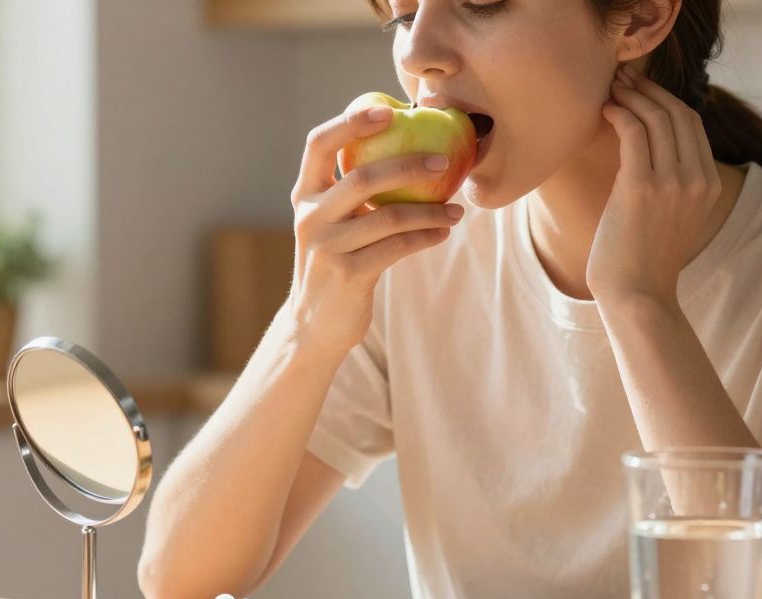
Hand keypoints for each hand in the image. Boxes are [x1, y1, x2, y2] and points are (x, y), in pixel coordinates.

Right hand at [289, 106, 463, 359]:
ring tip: (456, 210)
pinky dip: (426, 237)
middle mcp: (311, 216)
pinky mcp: (348, 274)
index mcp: (305, 194)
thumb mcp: (334, 224)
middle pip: (362, 177)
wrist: (315, 325)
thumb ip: (354, 192)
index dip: (351, 122)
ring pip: (388, 216)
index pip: (319, 144)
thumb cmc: (337, 263)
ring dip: (430, 211)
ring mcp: (327, 247)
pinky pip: (397, 247)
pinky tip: (443, 232)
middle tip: (446, 162)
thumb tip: (410, 149)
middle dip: (409, 164)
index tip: (389, 111)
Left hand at [590, 63, 721, 304]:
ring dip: (632, 96)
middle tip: (623, 79)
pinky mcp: (642, 186)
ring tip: (610, 89)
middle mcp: (697, 179)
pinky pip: (633, 133)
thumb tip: (650, 156)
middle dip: (649, 90)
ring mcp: (673, 182)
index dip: (666, 100)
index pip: (693, 125)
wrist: (637, 295)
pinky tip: (606, 109)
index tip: (642, 89)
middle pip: (677, 113)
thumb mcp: (673, 217)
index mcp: (709, 184)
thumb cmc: (644, 261)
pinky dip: (620, 113)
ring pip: (656, 118)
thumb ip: (674, 186)